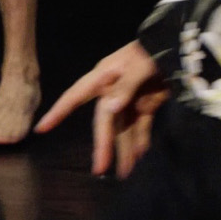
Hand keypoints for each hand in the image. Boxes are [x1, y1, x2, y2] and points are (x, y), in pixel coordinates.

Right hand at [36, 41, 167, 176]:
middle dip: (103, 145)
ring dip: (124, 149)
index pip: (75, 96)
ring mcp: (129, 99)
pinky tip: (139, 156)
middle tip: (100, 169)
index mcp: (104, 77)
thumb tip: (108, 109)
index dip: (58, 112)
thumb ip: (126, 87)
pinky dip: (140, 140)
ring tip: (126, 172)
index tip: (41, 129)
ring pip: (123, 129)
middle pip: (104, 122)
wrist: (178, 46)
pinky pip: (140, 126)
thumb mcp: (140, 65)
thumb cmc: (154, 50)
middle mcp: (112, 90)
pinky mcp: (146, 104)